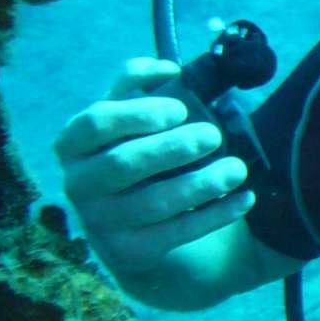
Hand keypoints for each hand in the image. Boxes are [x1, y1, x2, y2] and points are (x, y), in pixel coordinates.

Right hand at [54, 58, 252, 276]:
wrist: (131, 223)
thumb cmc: (135, 151)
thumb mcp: (130, 118)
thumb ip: (141, 87)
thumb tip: (167, 68)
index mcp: (75, 144)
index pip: (95, 124)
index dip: (137, 114)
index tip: (180, 108)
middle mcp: (79, 184)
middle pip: (123, 164)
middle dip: (172, 149)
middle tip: (214, 136)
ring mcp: (100, 222)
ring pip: (153, 203)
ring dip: (201, 184)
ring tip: (237, 169)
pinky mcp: (127, 251)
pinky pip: (176, 234)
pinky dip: (215, 215)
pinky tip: (245, 199)